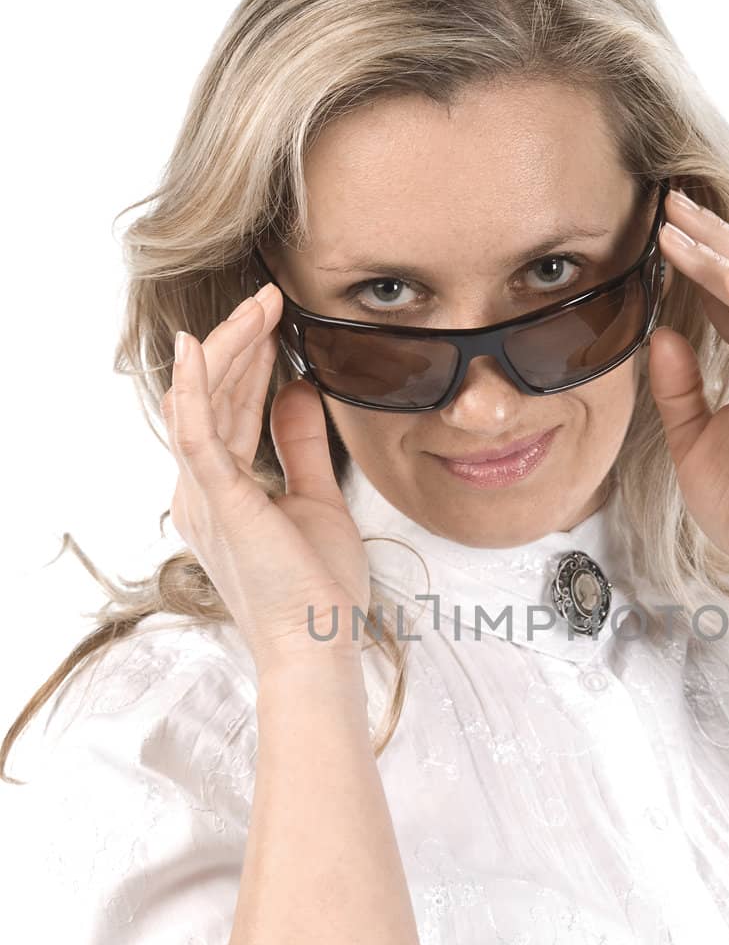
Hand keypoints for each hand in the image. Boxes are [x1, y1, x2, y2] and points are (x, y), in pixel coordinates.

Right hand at [161, 285, 370, 678]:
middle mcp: (200, 491)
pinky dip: (196, 386)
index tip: (275, 324)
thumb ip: (301, 446)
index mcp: (220, 492)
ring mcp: (203, 496)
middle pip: (212, 398)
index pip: (228, 411)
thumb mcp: (316, 500)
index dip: (248, 363)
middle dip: (241, 343)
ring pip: (203, 402)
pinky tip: (200, 345)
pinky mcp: (219, 502)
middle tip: (269, 298)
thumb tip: (300, 391)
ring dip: (230, 348)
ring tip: (258, 306)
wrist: (317, 646)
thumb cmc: (316, 590)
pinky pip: (197, 433)